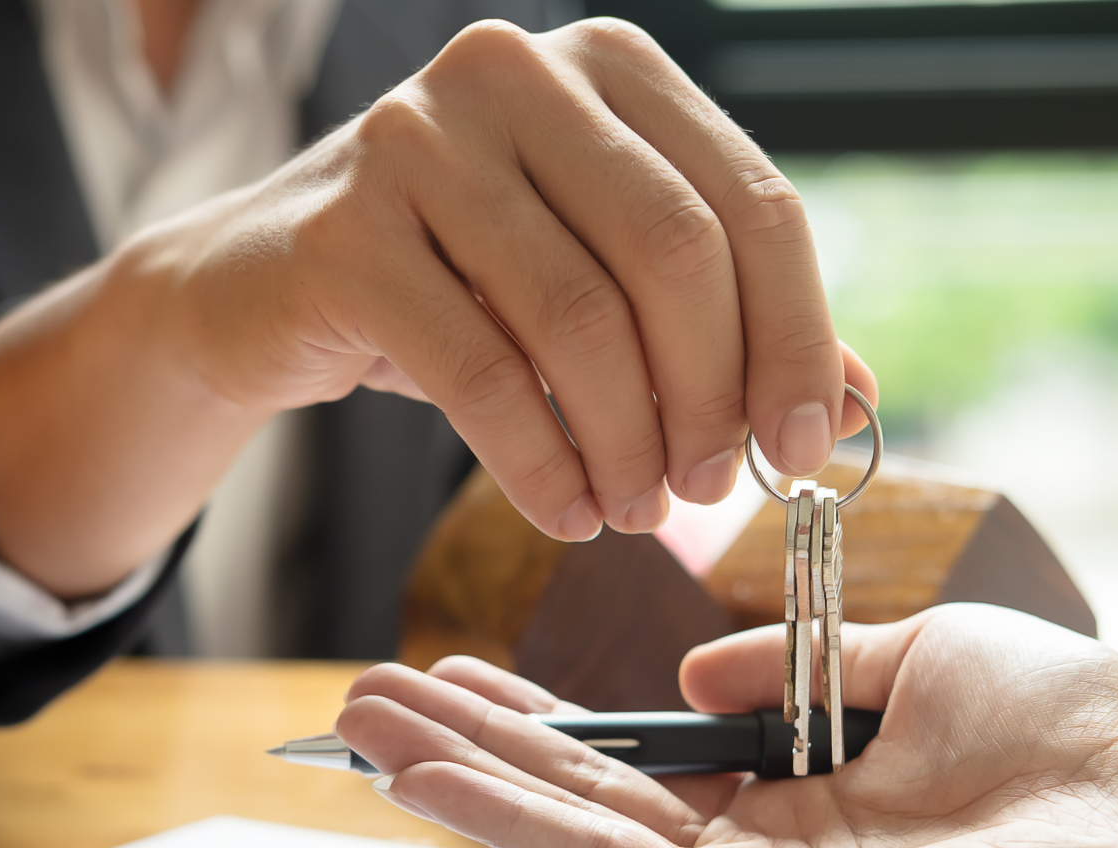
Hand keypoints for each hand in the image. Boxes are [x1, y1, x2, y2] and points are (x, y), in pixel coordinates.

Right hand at [0, 19, 875, 596]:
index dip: (795, 337)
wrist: (264, 289)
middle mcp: (515, 72)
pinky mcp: (344, 227)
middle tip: (706, 489)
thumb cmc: (458, 286)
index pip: (750, 203)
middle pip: (674, 251)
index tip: (800, 446)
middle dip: (707, 395)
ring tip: (633, 509)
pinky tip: (563, 509)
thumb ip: (726, 327)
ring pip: (576, 317)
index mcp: (608, 66)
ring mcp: (416, 136)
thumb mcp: (600, 288)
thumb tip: (852, 400)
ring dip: (625, 441)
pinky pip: (478, 369)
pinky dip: (538, 462)